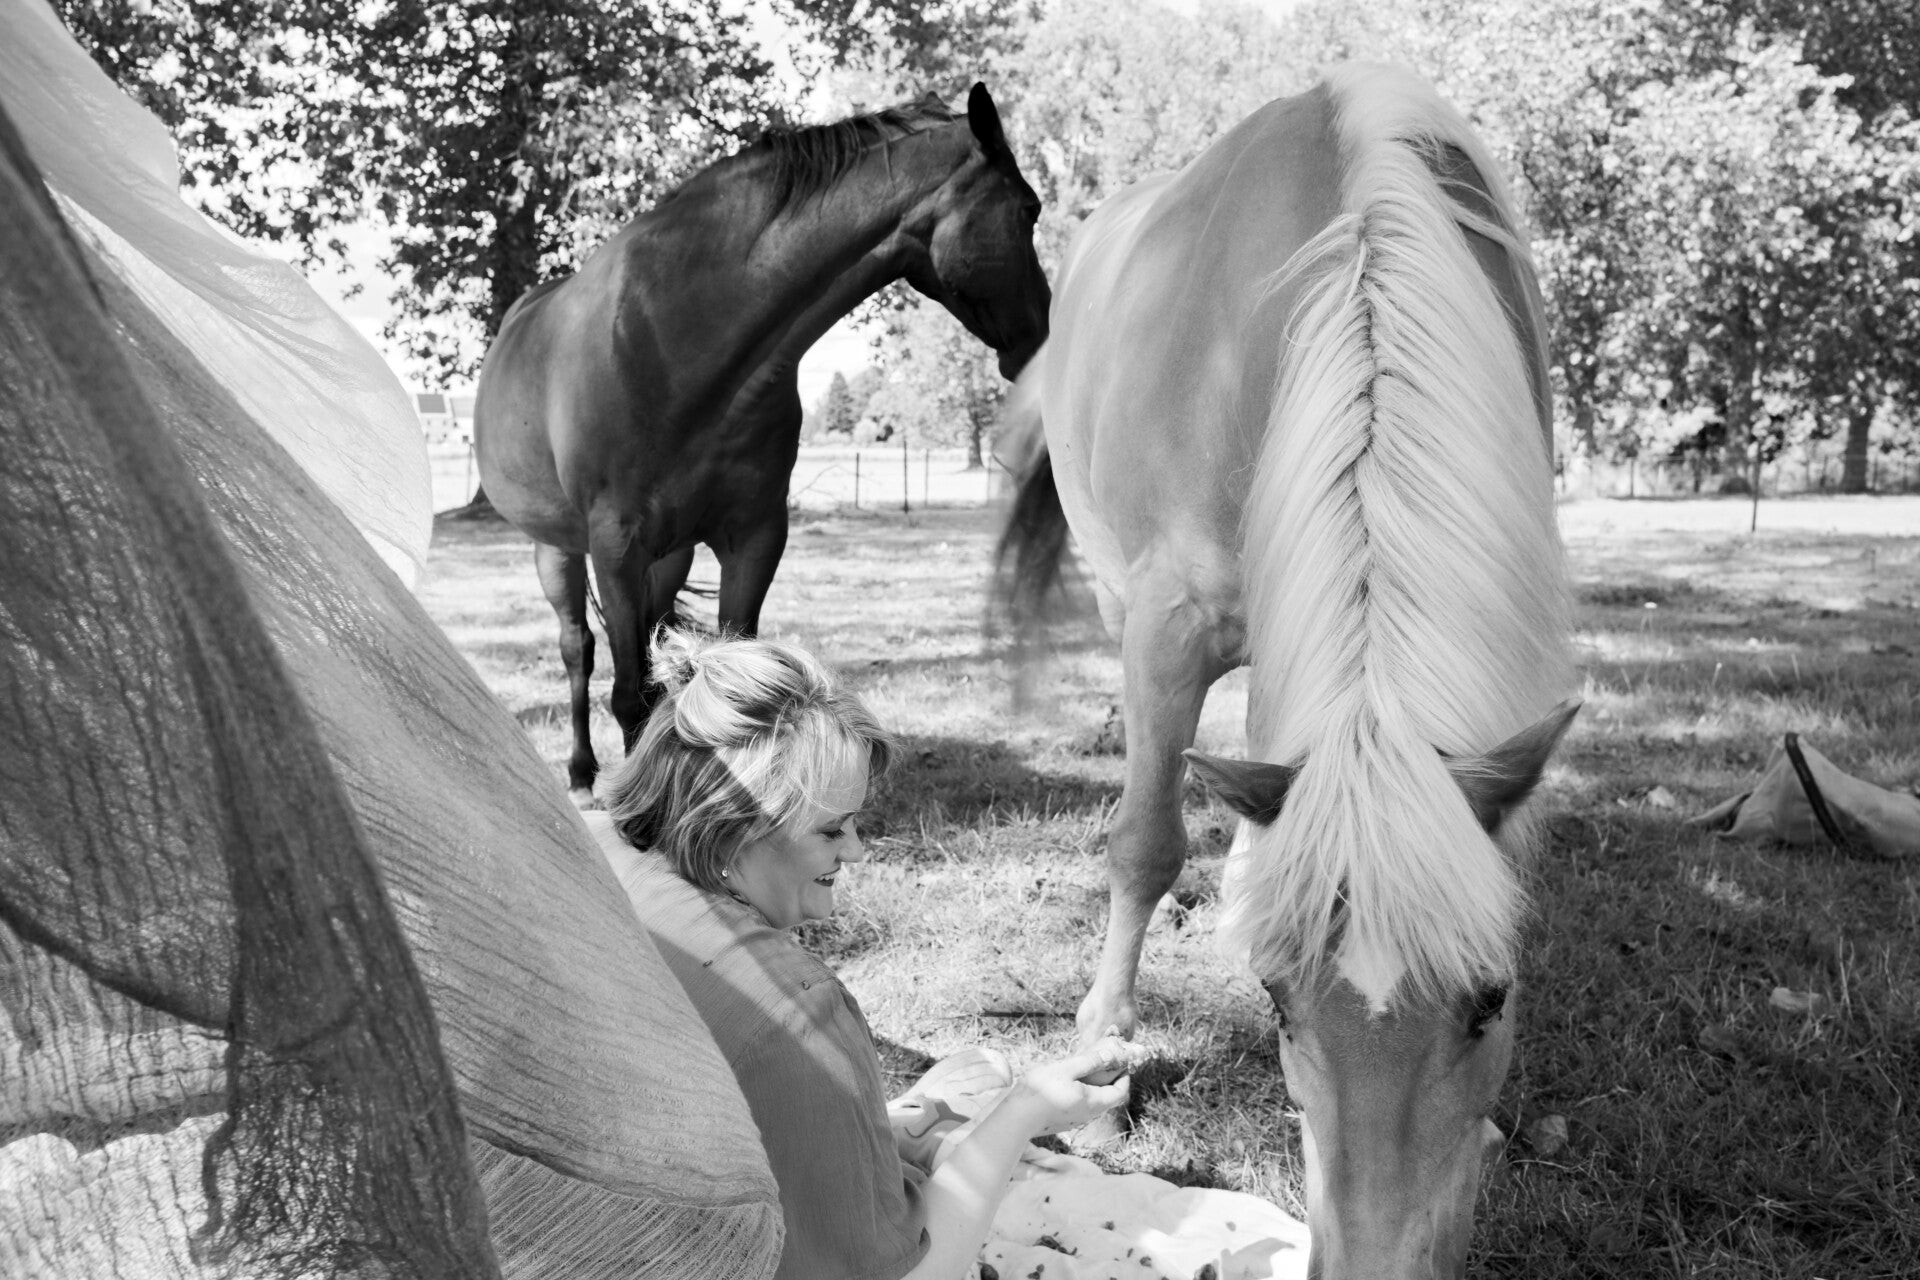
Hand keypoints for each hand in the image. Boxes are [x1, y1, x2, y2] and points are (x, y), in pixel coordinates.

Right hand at [1000, 1036, 1141, 1135]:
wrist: (1017, 1118)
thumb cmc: (1041, 1091)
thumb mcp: (1065, 1069)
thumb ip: (1090, 1062)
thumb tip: (1110, 1055)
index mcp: (1093, 1102)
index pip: (1120, 1092)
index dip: (1124, 1077)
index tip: (1120, 1062)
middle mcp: (1089, 1114)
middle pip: (1109, 1098)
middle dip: (1111, 1080)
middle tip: (1104, 1062)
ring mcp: (1077, 1120)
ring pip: (1095, 1103)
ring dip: (1096, 1087)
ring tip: (1085, 1069)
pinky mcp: (1065, 1122)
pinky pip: (1082, 1107)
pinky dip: (1084, 1094)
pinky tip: (1069, 1083)